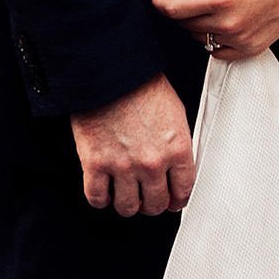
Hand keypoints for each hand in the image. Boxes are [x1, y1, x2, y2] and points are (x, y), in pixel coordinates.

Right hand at [70, 76, 194, 217]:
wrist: (109, 71)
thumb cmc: (140, 84)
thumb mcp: (174, 112)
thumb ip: (178, 143)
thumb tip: (177, 165)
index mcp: (176, 148)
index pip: (184, 190)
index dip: (177, 199)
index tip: (172, 200)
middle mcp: (152, 162)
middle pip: (156, 204)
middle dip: (153, 203)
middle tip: (147, 197)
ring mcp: (123, 166)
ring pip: (128, 207)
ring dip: (127, 204)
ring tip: (124, 194)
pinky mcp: (95, 164)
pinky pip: (97, 198)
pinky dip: (100, 199)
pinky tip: (103, 190)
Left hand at [152, 0, 278, 62]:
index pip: (175, 9)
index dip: (161, 3)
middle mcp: (228, 22)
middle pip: (185, 24)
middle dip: (182, 10)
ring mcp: (239, 39)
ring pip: (200, 38)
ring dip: (197, 25)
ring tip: (214, 7)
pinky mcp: (250, 49)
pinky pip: (217, 52)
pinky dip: (214, 40)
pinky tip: (223, 24)